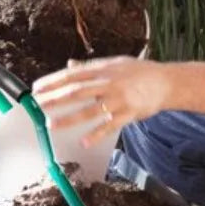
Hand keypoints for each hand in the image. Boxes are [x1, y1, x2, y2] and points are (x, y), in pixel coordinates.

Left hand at [33, 56, 169, 146]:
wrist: (167, 82)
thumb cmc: (140, 72)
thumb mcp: (115, 63)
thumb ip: (92, 66)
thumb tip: (69, 65)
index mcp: (104, 69)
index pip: (73, 75)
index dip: (54, 81)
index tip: (37, 88)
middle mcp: (110, 83)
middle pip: (78, 91)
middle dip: (55, 98)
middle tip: (38, 105)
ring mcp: (119, 99)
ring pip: (90, 110)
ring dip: (69, 118)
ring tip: (51, 125)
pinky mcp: (129, 113)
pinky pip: (110, 126)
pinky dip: (96, 134)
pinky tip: (83, 142)